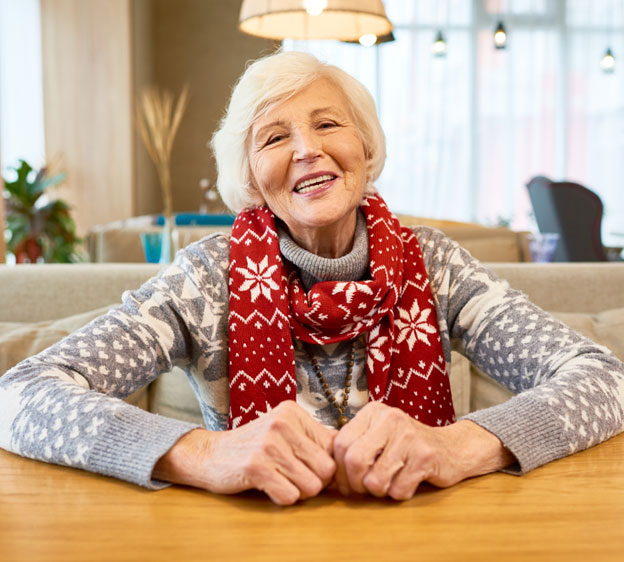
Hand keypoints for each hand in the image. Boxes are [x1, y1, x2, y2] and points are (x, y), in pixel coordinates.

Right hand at [153, 401, 336, 505]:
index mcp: (293, 413)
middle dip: (315, 482)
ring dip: (297, 491)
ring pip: (311, 487)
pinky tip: (267, 486)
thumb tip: (350, 458)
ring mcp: (269, 444)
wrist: (210, 454)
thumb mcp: (284, 432)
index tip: (317, 473)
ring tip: (279, 480)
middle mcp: (283, 423)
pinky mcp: (256, 466)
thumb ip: (314, 440)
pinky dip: (281, 498)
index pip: (334, 447)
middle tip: (294, 478)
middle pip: (326, 470)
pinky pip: (290, 497)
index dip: (330, 467)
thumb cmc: (254, 446)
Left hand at [333, 402, 513, 499]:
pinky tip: (408, 482)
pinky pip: (399, 489)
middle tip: (365, 490)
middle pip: (354, 460)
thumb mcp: (378, 436)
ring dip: (380, 492)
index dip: (339, 470)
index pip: (340, 443)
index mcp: (373, 412)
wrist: (452, 448)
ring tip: (390, 483)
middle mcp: (390, 418)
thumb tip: (326, 475)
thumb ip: (354, 447)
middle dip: (356, 484)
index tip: (345, 484)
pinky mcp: (425, 455)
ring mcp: (409, 435)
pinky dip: (400, 494)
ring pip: (375, 480)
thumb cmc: (407, 447)